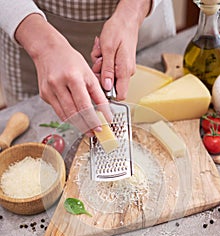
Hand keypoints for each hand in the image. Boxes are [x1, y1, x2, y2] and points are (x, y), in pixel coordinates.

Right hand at [15, 14, 112, 134]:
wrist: (48, 50)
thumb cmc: (70, 60)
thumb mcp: (88, 73)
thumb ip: (97, 93)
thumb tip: (105, 111)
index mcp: (73, 77)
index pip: (85, 104)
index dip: (94, 118)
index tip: (102, 126)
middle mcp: (59, 84)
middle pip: (75, 113)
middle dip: (87, 125)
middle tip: (95, 131)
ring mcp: (49, 91)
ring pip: (66, 116)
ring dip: (78, 124)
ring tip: (88, 129)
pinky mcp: (44, 95)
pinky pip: (59, 112)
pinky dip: (69, 117)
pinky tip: (76, 118)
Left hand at [91, 0, 150, 99]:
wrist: (126, 19)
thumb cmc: (118, 29)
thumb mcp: (108, 49)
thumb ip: (107, 70)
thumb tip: (106, 87)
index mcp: (125, 71)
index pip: (120, 95)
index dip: (108, 94)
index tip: (98, 84)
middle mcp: (126, 72)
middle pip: (110, 85)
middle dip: (100, 74)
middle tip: (99, 60)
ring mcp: (124, 69)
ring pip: (107, 76)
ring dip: (100, 66)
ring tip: (101, 52)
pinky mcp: (121, 65)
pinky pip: (108, 68)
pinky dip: (103, 61)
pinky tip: (103, 51)